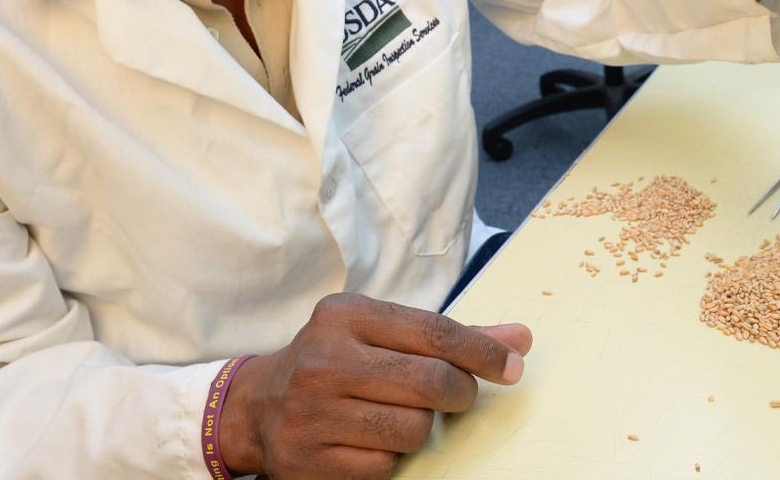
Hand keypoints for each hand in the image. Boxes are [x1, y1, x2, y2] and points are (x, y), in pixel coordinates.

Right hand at [218, 292, 532, 479]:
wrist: (258, 407)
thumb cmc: (337, 363)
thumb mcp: (381, 334)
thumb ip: (449, 337)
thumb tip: (520, 339)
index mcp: (344, 315)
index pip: (434, 332)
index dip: (483, 352)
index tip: (513, 366)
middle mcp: (324, 361)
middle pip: (429, 382)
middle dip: (460, 393)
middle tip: (460, 397)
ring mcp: (312, 414)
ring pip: (413, 429)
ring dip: (423, 429)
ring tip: (404, 417)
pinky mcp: (308, 462)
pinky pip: (384, 465)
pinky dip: (391, 457)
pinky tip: (373, 441)